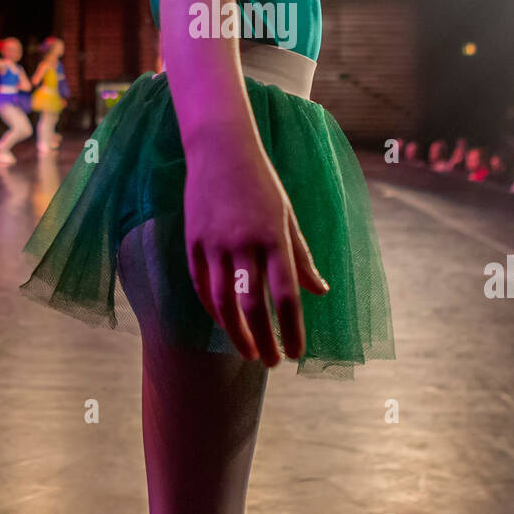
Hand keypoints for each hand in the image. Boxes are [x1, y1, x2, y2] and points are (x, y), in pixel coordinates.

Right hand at [183, 142, 328, 365]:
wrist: (220, 149)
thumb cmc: (262, 183)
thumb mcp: (288, 216)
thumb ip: (302, 256)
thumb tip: (320, 292)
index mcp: (274, 237)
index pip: (286, 295)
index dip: (292, 329)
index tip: (298, 354)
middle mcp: (244, 243)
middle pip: (253, 306)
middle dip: (264, 341)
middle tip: (272, 363)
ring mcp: (214, 243)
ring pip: (223, 302)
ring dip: (236, 334)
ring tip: (249, 352)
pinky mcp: (192, 241)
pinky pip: (201, 286)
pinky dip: (213, 310)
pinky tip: (224, 324)